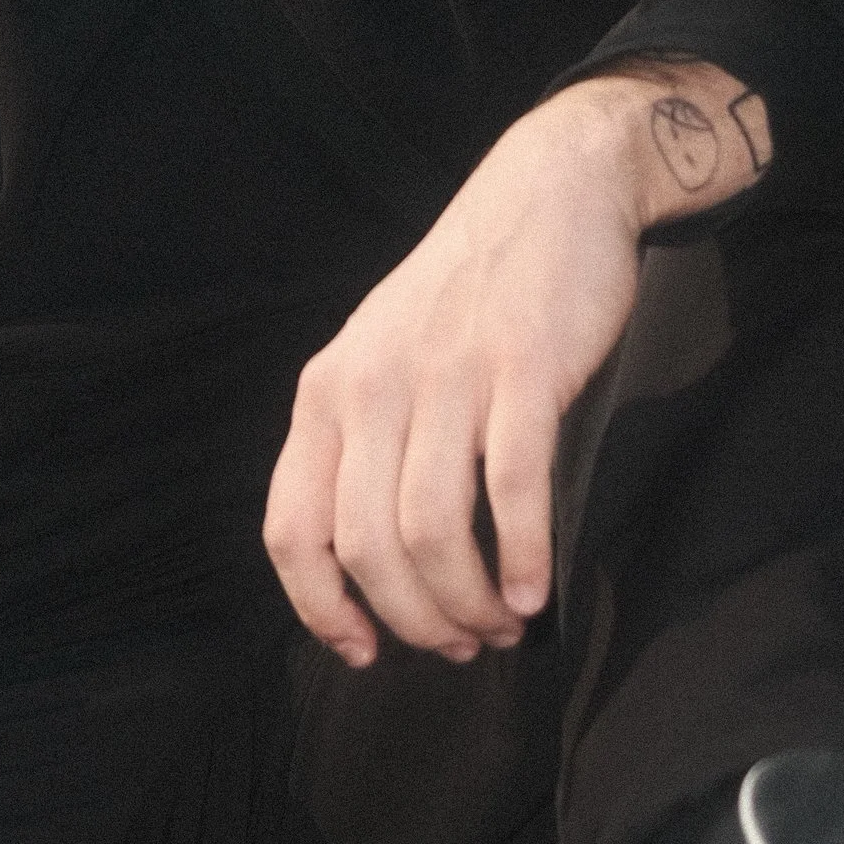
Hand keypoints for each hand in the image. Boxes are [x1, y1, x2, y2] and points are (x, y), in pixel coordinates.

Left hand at [263, 61, 769, 666]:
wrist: (551, 191)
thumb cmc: (467, 294)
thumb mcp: (382, 356)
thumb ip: (364, 444)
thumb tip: (372, 570)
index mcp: (326, 390)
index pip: (293, 529)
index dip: (322, 610)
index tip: (364, 652)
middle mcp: (372, 384)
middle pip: (367, 547)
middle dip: (413, 619)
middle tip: (458, 646)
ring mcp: (447, 375)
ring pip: (434, 531)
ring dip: (469, 602)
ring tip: (501, 626)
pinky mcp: (523, 369)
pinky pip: (513, 490)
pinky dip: (524, 558)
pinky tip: (537, 593)